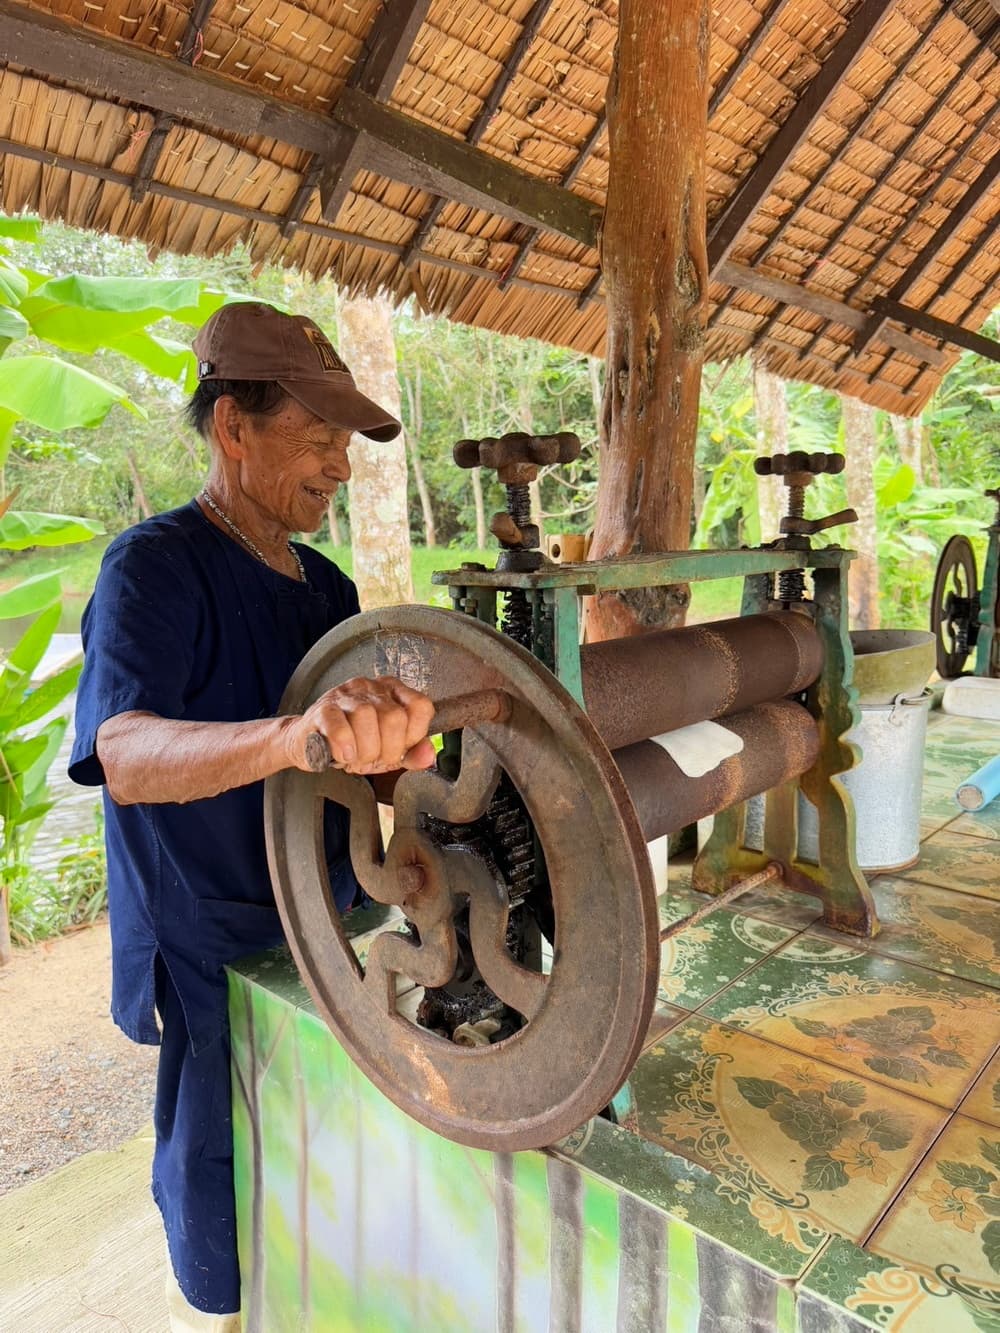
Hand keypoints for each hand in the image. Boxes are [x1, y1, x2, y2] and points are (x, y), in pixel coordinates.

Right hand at [283, 676, 435, 774]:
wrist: (307, 744)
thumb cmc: (352, 744)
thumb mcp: (387, 750)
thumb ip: (411, 753)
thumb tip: (429, 755)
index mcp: (392, 692)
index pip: (420, 706)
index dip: (413, 735)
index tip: (399, 748)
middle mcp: (370, 687)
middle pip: (394, 716)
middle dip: (387, 750)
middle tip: (374, 759)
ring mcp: (344, 695)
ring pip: (366, 716)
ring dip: (364, 750)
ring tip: (356, 757)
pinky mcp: (322, 709)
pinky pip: (339, 727)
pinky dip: (344, 747)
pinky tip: (343, 755)